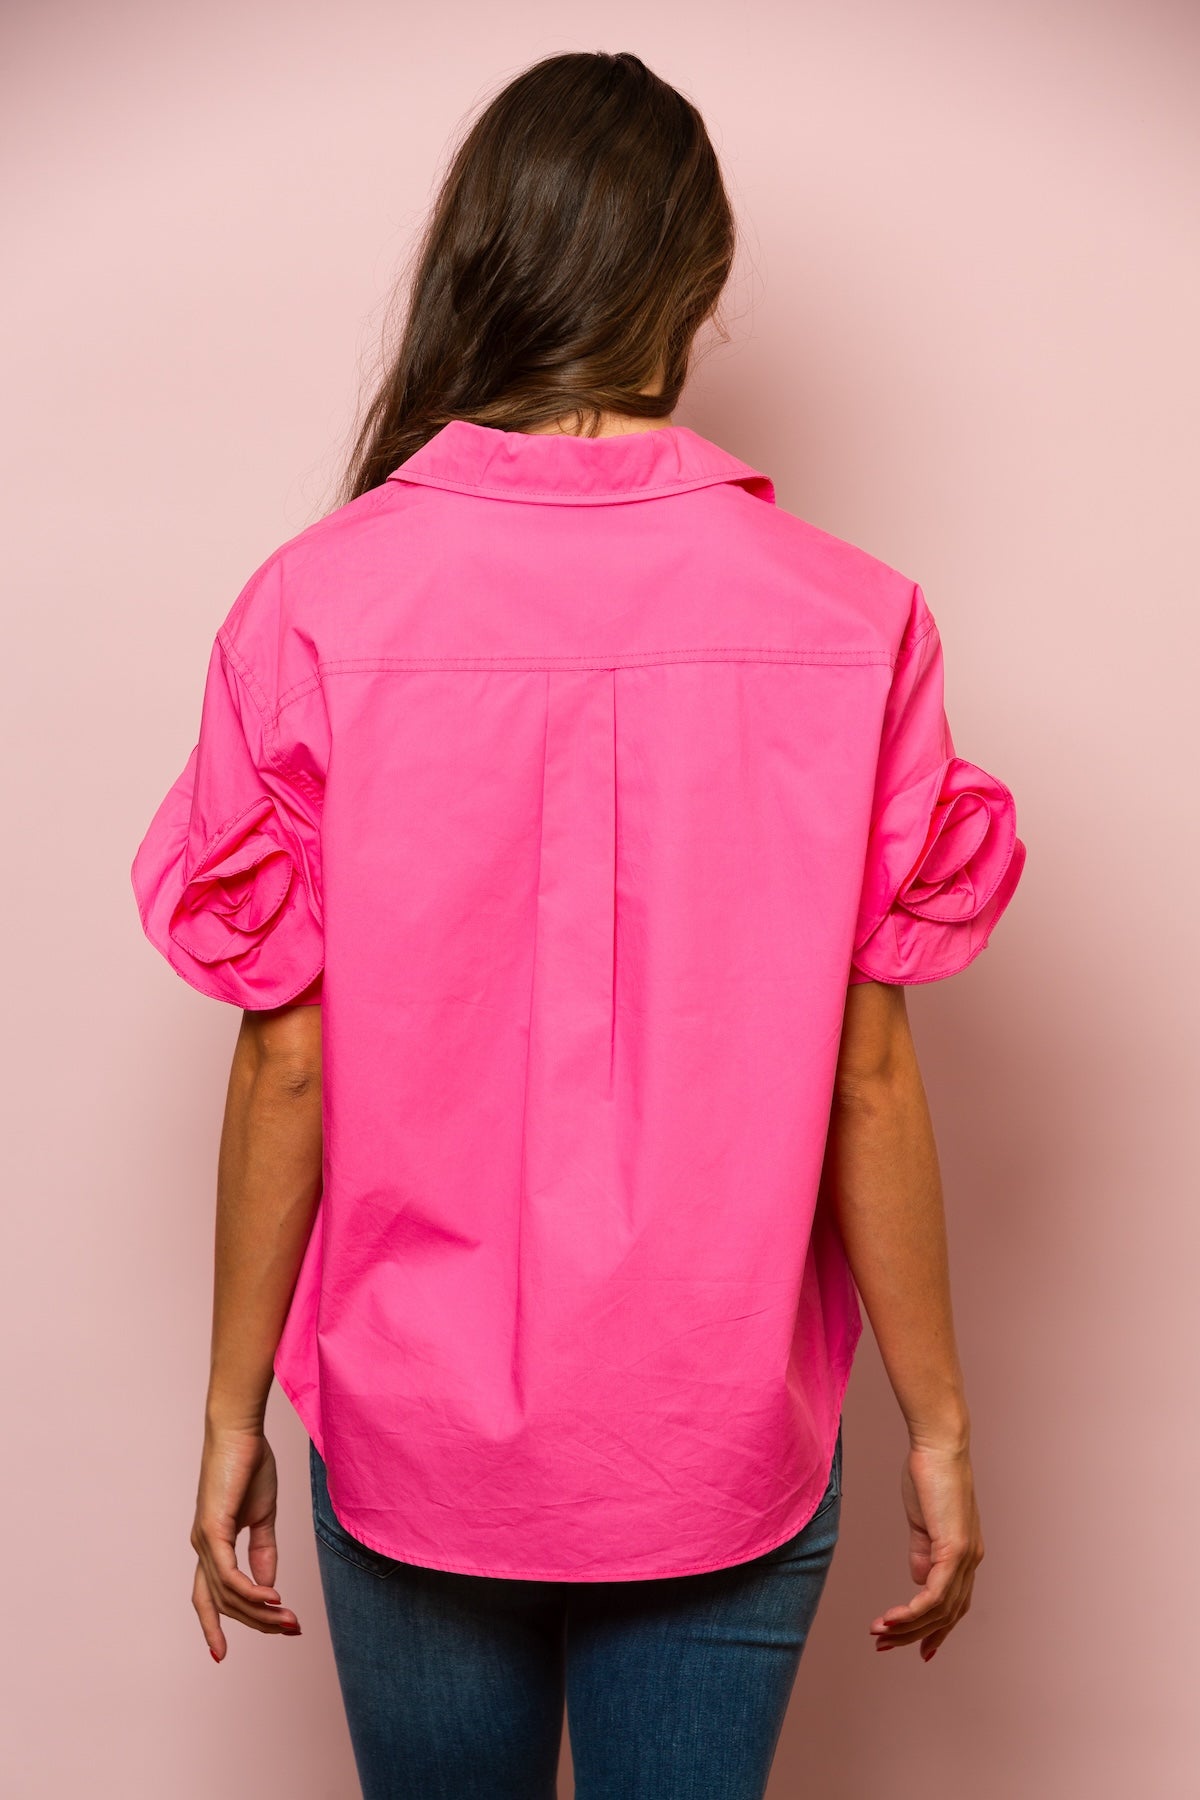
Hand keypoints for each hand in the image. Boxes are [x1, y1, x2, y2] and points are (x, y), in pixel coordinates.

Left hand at [190, 1423, 300, 1661]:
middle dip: (255, 1623)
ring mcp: (204, 1540)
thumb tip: (268, 1587)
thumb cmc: (250, 1464)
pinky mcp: (212, 1529)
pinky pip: (229, 1574)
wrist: (240, 1430)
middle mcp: (202, 1547)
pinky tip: (273, 1597)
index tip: (221, 1656)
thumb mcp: (262, 1515)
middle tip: (289, 1630)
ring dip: (260, 1611)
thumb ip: (263, 1551)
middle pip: (221, 1603)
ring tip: (289, 1619)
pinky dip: (251, 1590)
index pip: (208, 1597)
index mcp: (212, 1544)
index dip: (214, 1627)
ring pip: (228, 1594)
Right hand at [869, 1440, 983, 1661]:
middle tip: (883, 1646)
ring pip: (940, 1610)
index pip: (953, 1605)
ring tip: (878, 1634)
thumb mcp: (923, 1522)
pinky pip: (935, 1594)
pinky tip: (891, 1619)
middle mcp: (971, 1561)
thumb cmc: (929, 1475)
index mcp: (965, 1554)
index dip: (936, 1630)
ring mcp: (966, 1557)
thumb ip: (922, 1552)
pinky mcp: (954, 1549)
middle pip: (946, 1615)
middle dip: (914, 1636)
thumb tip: (918, 1581)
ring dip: (907, 1627)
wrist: (938, 1446)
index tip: (915, 1649)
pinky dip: (912, 1612)